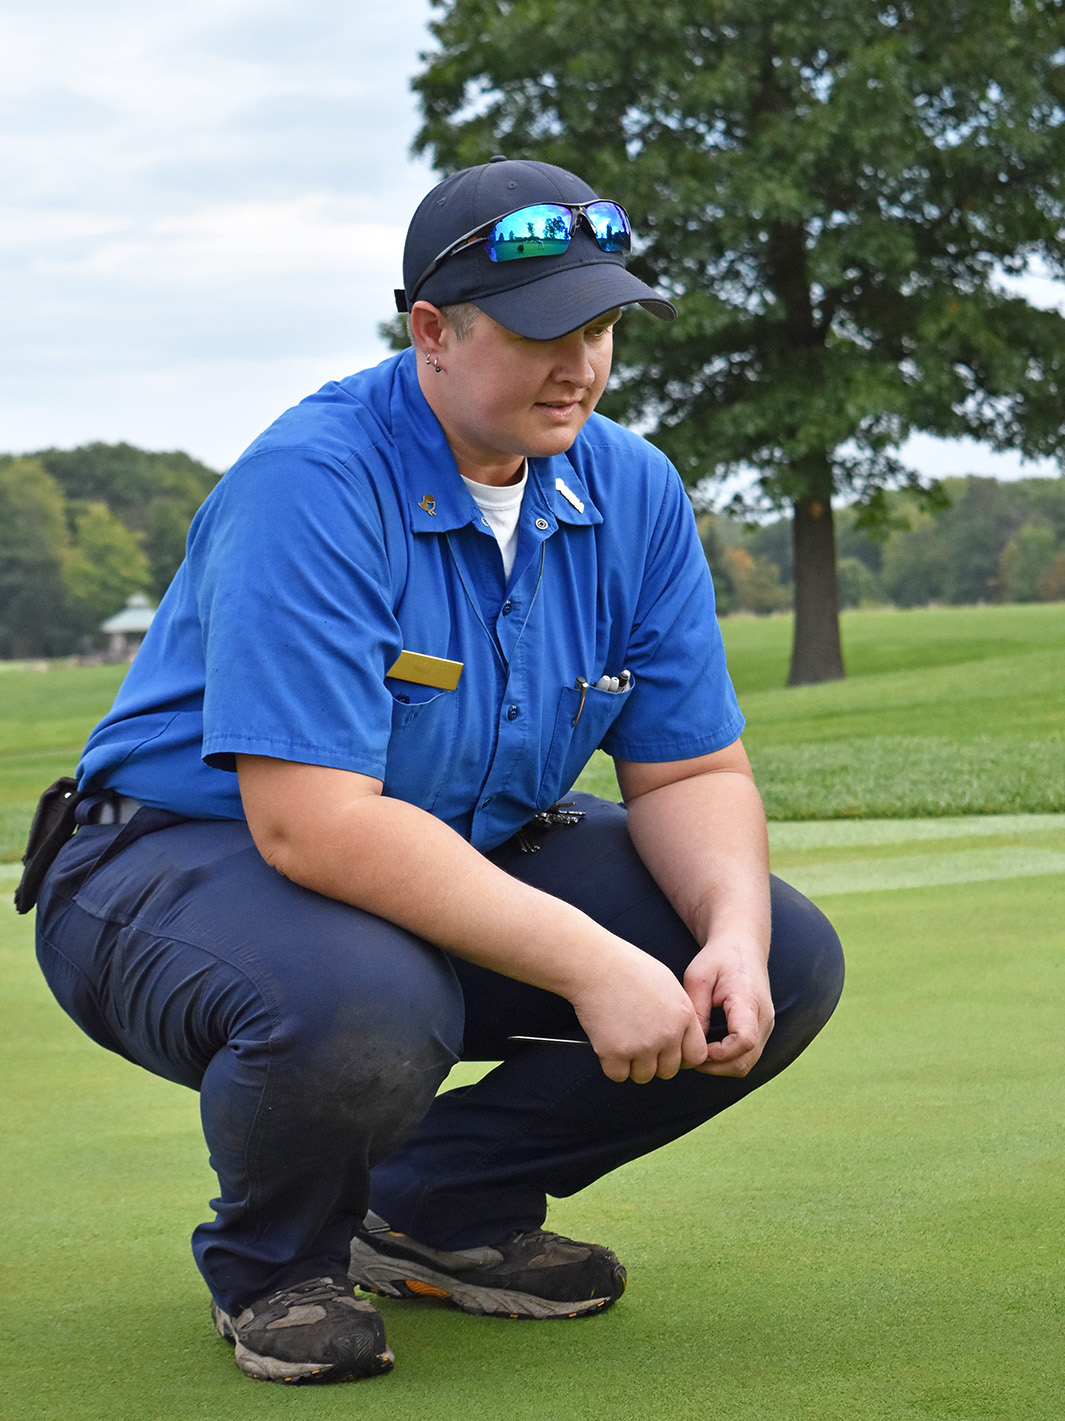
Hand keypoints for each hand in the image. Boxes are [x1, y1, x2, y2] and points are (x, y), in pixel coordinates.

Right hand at [569, 945, 709, 1084]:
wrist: (594, 964)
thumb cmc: (626, 967)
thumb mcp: (666, 983)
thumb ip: (677, 1012)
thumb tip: (678, 1037)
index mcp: (683, 1015)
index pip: (696, 1055)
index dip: (681, 1057)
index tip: (667, 1053)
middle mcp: (667, 1034)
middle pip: (668, 1071)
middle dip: (654, 1062)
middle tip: (637, 1043)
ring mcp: (642, 1046)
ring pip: (643, 1076)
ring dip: (631, 1064)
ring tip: (620, 1038)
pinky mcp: (615, 1053)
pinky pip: (618, 1075)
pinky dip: (610, 1064)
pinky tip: (606, 1041)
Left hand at [683, 939, 773, 1076]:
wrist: (743, 946)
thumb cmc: (718, 958)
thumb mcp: (698, 977)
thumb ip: (697, 1010)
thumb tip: (694, 1044)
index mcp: (748, 1000)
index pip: (744, 1040)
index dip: (720, 1053)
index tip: (697, 1048)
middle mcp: (764, 1016)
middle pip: (746, 1060)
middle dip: (716, 1066)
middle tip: (689, 1058)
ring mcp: (766, 1025)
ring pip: (748, 1063)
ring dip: (721, 1066)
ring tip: (697, 1054)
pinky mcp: (762, 1029)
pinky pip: (748, 1056)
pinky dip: (729, 1060)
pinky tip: (708, 1049)